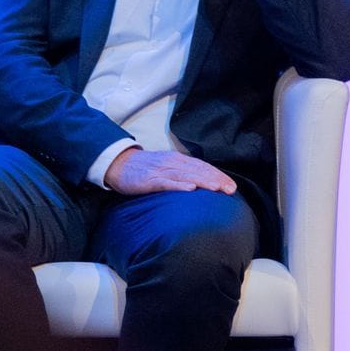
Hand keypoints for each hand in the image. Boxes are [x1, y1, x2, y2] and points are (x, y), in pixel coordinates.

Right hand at [103, 147, 235, 195]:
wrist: (117, 164)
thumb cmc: (143, 168)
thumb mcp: (165, 166)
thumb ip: (182, 172)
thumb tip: (203, 183)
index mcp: (177, 160)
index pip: (202, 167)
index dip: (218, 175)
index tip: (232, 186)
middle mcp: (171, 163)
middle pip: (197, 170)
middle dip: (216, 180)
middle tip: (231, 190)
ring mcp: (160, 171)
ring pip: (185, 175)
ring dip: (202, 181)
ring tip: (217, 188)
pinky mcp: (148, 180)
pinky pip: (166, 183)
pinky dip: (178, 185)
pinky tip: (190, 189)